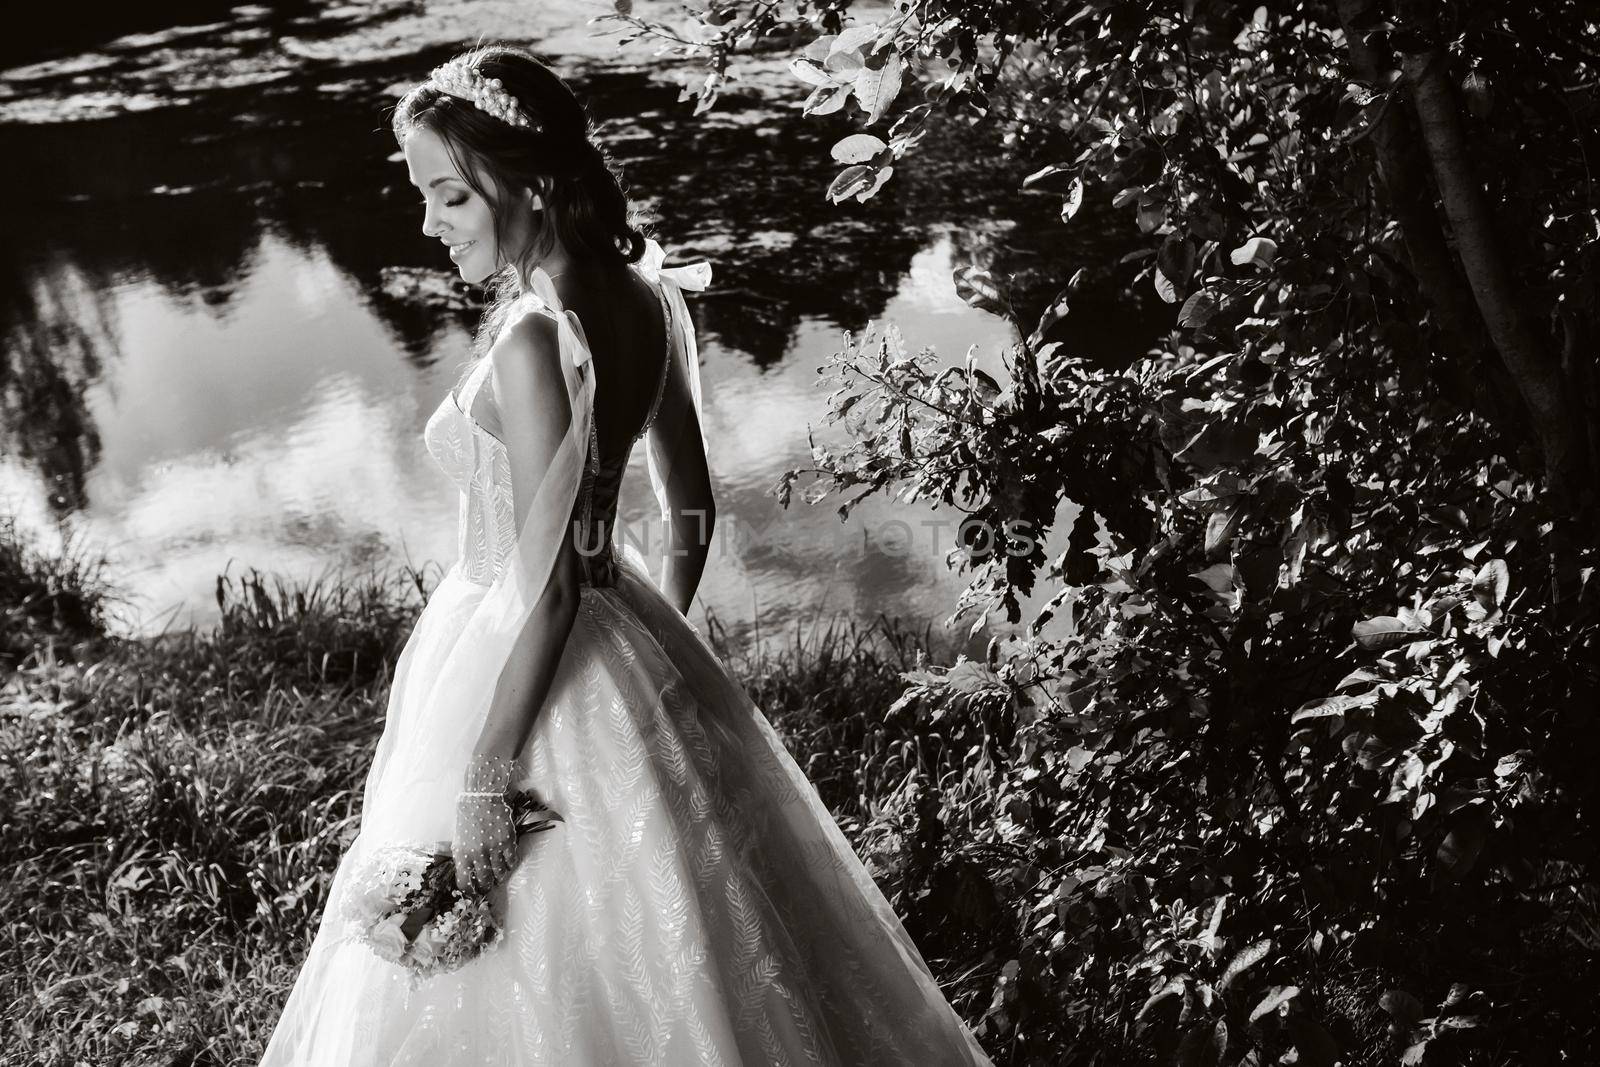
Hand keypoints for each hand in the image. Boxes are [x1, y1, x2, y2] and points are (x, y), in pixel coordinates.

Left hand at [453, 753, 516, 895]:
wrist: (482, 796)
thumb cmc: (467, 814)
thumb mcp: (459, 837)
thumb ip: (463, 855)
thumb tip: (467, 871)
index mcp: (461, 854)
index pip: (464, 883)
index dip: (470, 891)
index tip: (473, 893)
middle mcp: (477, 855)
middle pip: (484, 881)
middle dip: (486, 887)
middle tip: (488, 886)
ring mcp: (493, 849)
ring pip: (500, 874)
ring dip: (500, 877)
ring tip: (499, 876)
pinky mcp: (507, 842)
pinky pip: (511, 861)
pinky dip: (510, 864)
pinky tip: (507, 862)